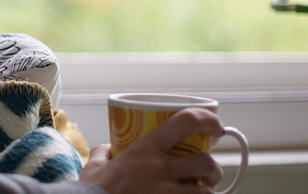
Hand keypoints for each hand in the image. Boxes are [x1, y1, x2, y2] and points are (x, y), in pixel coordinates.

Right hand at [80, 108, 223, 193]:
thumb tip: (108, 149)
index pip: (186, 120)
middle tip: (210, 173)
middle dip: (214, 169)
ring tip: (202, 192)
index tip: (215, 127)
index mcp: (145, 149)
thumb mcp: (95, 166)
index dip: (208, 120)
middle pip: (205, 162)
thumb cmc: (92, 192)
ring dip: (208, 192)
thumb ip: (104, 153)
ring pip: (205, 191)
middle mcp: (160, 169)